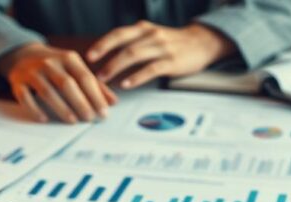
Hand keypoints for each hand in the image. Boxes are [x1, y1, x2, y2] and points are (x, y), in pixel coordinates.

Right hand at [0, 43, 116, 122]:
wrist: (23, 53)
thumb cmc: (56, 66)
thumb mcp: (76, 69)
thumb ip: (95, 85)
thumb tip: (113, 102)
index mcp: (68, 58)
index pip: (85, 78)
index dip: (95, 96)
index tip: (104, 112)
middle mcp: (50, 63)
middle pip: (67, 84)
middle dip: (80, 102)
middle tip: (90, 118)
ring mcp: (32, 72)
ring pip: (47, 91)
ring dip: (61, 107)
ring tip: (73, 121)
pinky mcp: (18, 82)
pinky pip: (25, 96)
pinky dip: (34, 108)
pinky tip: (44, 119)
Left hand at [88, 21, 235, 88]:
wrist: (201, 42)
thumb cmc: (172, 42)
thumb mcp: (150, 36)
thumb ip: (132, 43)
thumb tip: (107, 57)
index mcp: (143, 28)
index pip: (118, 34)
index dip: (102, 44)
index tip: (89, 55)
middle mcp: (151, 35)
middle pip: (124, 46)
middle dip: (106, 60)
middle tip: (94, 74)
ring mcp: (162, 47)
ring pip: (134, 56)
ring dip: (117, 68)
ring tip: (106, 80)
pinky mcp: (172, 61)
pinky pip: (151, 68)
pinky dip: (136, 77)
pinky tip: (127, 84)